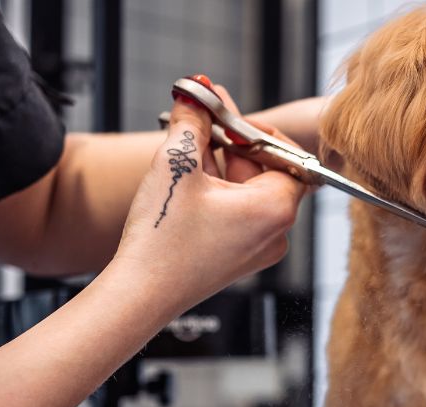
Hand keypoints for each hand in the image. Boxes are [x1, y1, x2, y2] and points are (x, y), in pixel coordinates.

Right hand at [113, 84, 307, 314]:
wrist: (141, 294)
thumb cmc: (162, 240)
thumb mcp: (177, 165)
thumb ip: (193, 121)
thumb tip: (196, 93)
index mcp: (276, 209)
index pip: (284, 153)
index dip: (253, 128)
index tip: (223, 113)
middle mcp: (276, 232)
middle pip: (266, 169)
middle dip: (233, 143)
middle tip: (201, 120)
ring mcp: (260, 247)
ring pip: (248, 189)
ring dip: (221, 164)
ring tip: (187, 149)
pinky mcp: (240, 256)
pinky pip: (239, 212)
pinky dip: (218, 191)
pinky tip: (189, 179)